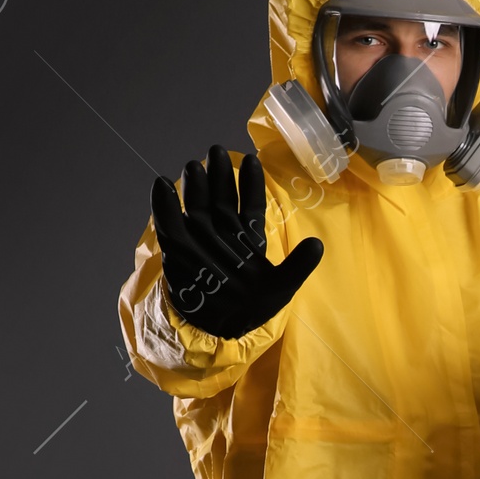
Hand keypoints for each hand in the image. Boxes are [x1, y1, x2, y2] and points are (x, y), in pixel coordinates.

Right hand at [151, 146, 322, 339]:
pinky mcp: (178, 248)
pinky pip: (171, 225)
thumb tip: (318, 244)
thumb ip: (297, 266)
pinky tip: (162, 185)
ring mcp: (200, 237)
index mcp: (248, 236)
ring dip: (195, 185)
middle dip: (219, 175)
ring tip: (194, 166)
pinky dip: (165, 206)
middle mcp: (223, 231)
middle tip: (216, 151)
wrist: (223, 327)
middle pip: (220, 197)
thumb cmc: (253, 305)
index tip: (253, 161)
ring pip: (198, 205)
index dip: (251, 183)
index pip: (250, 204)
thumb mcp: (281, 287)